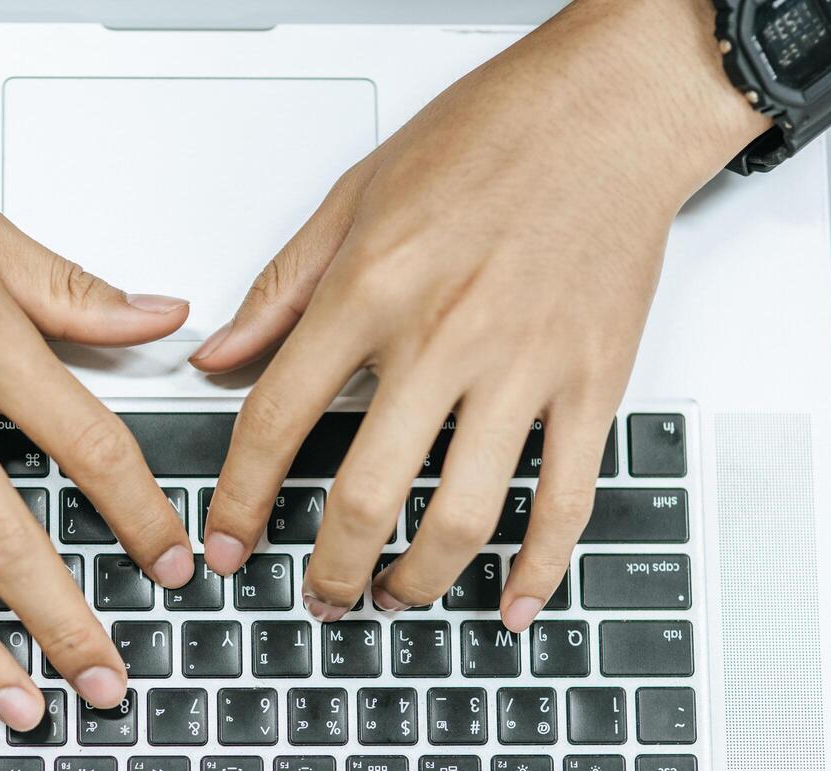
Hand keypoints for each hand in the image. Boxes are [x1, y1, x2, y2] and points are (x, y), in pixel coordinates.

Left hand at [191, 0, 763, 628]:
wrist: (609, 108)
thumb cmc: (487, 137)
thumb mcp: (354, 197)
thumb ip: (281, 290)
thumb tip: (220, 358)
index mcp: (369, 291)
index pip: (277, 420)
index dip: (239, 498)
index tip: (227, 542)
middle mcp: (441, 338)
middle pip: (365, 493)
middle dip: (328, 568)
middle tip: (317, 594)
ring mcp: (523, 369)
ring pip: (462, 515)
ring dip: (418, 579)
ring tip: (393, 597)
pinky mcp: (591, 383)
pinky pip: (564, 498)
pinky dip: (539, 566)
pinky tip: (514, 602)